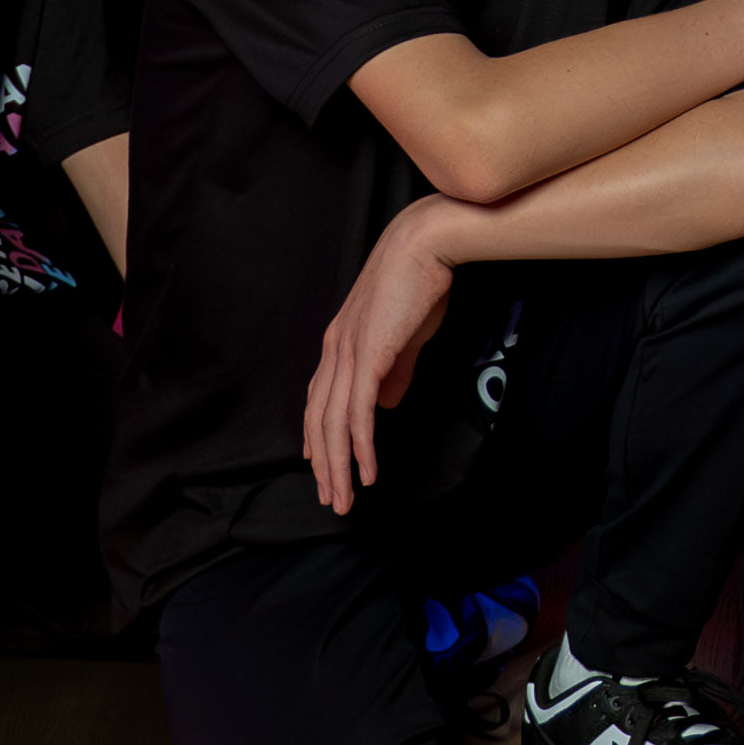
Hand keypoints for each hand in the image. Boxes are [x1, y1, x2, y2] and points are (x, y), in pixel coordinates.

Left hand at [301, 203, 461, 516]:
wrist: (425, 245)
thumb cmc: (419, 283)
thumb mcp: (405, 334)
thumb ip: (394, 369)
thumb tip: (388, 402)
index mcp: (340, 342)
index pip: (320, 400)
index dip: (318, 437)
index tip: (321, 466)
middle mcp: (335, 350)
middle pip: (319, 420)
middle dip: (324, 466)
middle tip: (332, 499)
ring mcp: (348, 353)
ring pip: (334, 425)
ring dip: (339, 467)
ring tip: (346, 499)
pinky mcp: (369, 356)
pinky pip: (359, 414)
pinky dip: (361, 447)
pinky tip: (367, 471)